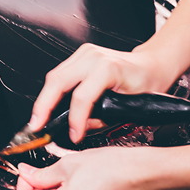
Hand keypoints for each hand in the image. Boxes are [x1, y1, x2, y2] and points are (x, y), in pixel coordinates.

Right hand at [28, 44, 180, 142]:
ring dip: (45, 98)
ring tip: (39, 118)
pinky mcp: (81, 54)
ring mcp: (86, 53)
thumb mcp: (128, 107)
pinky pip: (60, 72)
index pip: (82, 96)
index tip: (74, 136)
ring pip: (55, 76)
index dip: (75, 120)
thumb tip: (80, 128)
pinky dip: (52, 90)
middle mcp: (94, 57)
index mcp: (109, 69)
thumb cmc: (145, 83)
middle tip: (37, 126)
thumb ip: (102, 119)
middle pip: (58, 81)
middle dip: (44, 106)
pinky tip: (49, 104)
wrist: (152, 65)